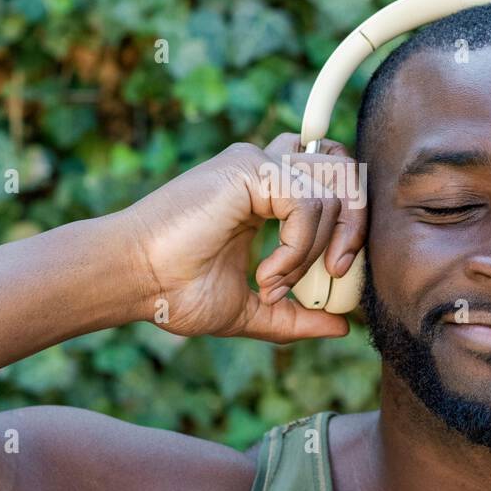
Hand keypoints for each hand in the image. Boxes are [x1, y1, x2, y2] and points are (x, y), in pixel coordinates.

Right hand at [117, 134, 366, 343]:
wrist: (135, 281)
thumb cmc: (176, 292)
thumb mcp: (250, 310)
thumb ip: (295, 316)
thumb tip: (343, 326)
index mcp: (266, 194)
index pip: (332, 183)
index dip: (349, 222)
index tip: (337, 276)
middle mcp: (265, 170)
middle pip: (342, 168)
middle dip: (354, 223)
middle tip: (336, 273)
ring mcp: (257, 164)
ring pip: (330, 190)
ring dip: (314, 250)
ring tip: (273, 285)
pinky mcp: (250, 169)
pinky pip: (306, 203)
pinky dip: (297, 249)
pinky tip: (266, 275)